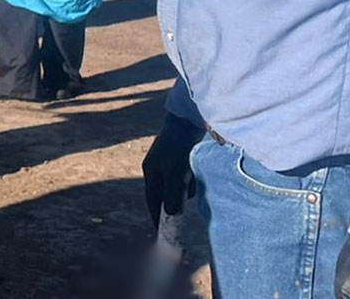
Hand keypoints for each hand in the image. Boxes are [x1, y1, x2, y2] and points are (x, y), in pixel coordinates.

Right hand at [141, 113, 203, 229]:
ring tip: (194, 191)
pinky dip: (190, 181)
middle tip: (182, 215)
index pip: (152, 199)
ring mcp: (168, 160)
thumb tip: (170, 215)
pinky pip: (184, 176)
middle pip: (163, 192)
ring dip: (184, 191)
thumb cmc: (179, 148)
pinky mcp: (180, 155)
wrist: (189, 120)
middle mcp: (157, 166)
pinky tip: (198, 179)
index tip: (162, 230)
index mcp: (150, 171)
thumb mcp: (175, 175)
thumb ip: (172, 196)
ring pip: (175, 184)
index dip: (156, 215)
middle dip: (173, 203)